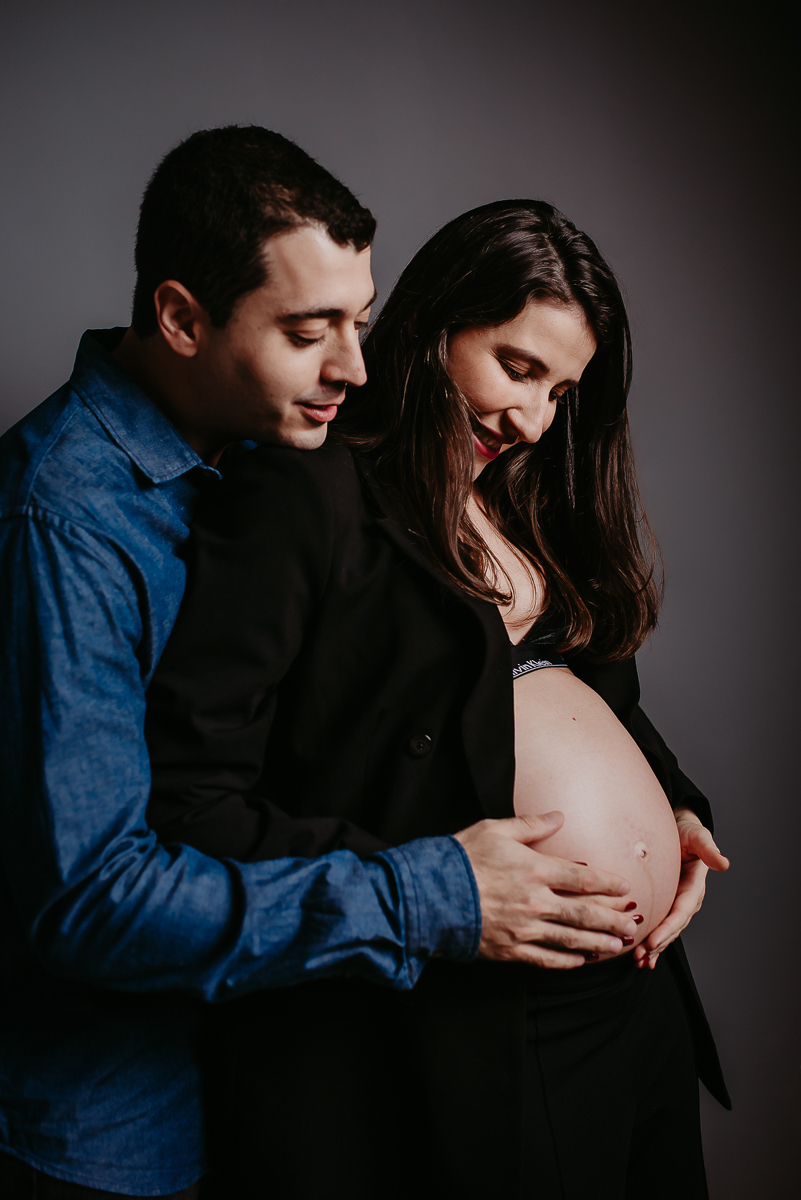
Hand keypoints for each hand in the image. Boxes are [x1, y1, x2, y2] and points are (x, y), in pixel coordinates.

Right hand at [454, 812, 635, 968]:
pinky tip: (581, 961)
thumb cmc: (460, 857)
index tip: (626, 887)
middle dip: (613, 918)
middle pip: (584, 913)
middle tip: (634, 923)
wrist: (427, 895)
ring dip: (599, 942)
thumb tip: (559, 817)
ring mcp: (523, 929)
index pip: (583, 878)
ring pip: (571, 939)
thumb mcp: (493, 830)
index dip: (608, 884)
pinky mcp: (509, 949)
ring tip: (618, 945)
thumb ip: (530, 826)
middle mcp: (535, 902)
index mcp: (534, 869)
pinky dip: (566, 962)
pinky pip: (545, 959)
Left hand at [633, 807, 729, 969]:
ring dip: (653, 947)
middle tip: (641, 956)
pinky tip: (642, 958)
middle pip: (672, 927)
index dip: (668, 928)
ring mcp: (675, 904)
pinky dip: (652, 943)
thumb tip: (723, 863)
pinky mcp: (665, 903)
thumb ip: (707, 849)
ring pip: (665, 930)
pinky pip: (659, 925)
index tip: (653, 941)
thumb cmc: (688, 832)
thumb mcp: (697, 837)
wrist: (679, 830)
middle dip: (658, 943)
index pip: (680, 912)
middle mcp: (685, 900)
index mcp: (693, 887)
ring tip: (639, 961)